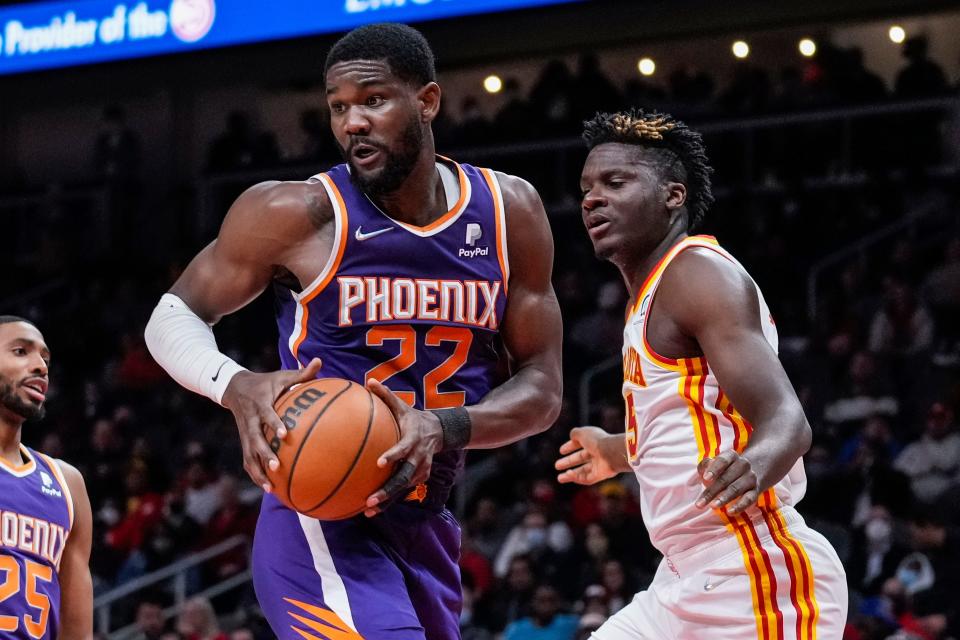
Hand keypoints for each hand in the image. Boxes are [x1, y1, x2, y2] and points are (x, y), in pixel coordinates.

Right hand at [221, 358, 321, 492]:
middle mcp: (251, 420)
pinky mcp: (244, 441)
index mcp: (261, 403)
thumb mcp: (281, 376)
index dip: (275, 423)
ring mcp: (246, 433)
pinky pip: (248, 460)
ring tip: (270, 487)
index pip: (267, 414)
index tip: (285, 433)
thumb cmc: (266, 383)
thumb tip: (320, 361)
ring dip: (258, 471)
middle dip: (264, 454)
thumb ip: (301, 373)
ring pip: (249, 454)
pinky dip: (255, 474)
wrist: (234, 388)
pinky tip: (268, 488)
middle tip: (277, 467)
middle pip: (254, 440)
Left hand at [364, 379, 443, 516]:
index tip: (379, 462)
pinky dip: (389, 501)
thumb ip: (386, 395)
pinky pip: (402, 491)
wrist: (439, 432)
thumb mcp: (402, 405)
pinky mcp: (418, 478)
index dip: (393, 455)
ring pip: (403, 489)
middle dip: (388, 490)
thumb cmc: (412, 417)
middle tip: (370, 499)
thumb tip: (368, 381)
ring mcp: (420, 470)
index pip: (403, 449)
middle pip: (403, 477)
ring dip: (387, 501)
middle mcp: (418, 458)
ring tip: (368, 511)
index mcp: (413, 440)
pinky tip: (371, 510)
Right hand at [555, 427, 621, 485]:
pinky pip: (587, 478)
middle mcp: (597, 453)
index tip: (561, 451)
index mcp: (594, 442)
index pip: (581, 445)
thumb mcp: (582, 433)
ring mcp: (599, 465)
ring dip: (570, 475)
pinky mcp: (600, 476)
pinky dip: (577, 478)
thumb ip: (575, 433)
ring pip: (583, 471)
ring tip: (559, 478)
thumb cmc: (597, 441)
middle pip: (580, 459)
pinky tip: (568, 475)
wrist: (611, 452)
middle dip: (568, 462)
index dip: (570, 447)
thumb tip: (571, 436)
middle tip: (557, 465)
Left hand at [692, 450, 758, 513]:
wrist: (749, 471)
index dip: (714, 469)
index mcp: (731, 456)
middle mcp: (743, 465)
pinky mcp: (755, 491)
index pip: (722, 461)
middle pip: (726, 478)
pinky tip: (730, 512)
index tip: (705, 478)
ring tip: (713, 506)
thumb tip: (703, 472)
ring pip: (736, 489)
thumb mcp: (714, 463)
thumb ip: (706, 465)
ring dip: (724, 498)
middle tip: (700, 503)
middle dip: (712, 491)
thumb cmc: (724, 469)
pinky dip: (740, 506)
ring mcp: (750, 478)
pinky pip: (749, 499)